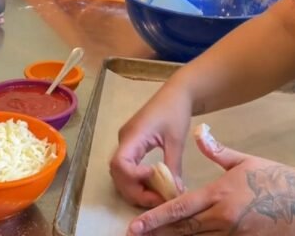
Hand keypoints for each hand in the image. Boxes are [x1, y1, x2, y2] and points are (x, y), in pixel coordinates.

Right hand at [109, 84, 193, 207]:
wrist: (177, 93)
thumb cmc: (176, 111)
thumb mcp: (177, 140)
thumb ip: (173, 166)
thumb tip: (175, 191)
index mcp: (133, 135)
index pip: (120, 163)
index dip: (133, 177)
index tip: (153, 180)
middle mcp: (124, 141)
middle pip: (117, 173)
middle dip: (135, 190)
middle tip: (158, 200)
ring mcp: (126, 143)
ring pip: (120, 173)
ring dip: (136, 188)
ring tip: (157, 196)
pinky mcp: (132, 146)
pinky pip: (128, 168)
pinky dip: (138, 181)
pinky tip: (154, 185)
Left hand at [126, 125, 294, 235]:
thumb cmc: (274, 179)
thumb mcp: (243, 161)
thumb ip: (216, 151)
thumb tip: (200, 134)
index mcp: (218, 194)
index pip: (179, 208)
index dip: (155, 218)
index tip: (135, 224)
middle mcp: (222, 218)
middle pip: (183, 230)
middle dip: (158, 233)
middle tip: (135, 234)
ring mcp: (233, 235)